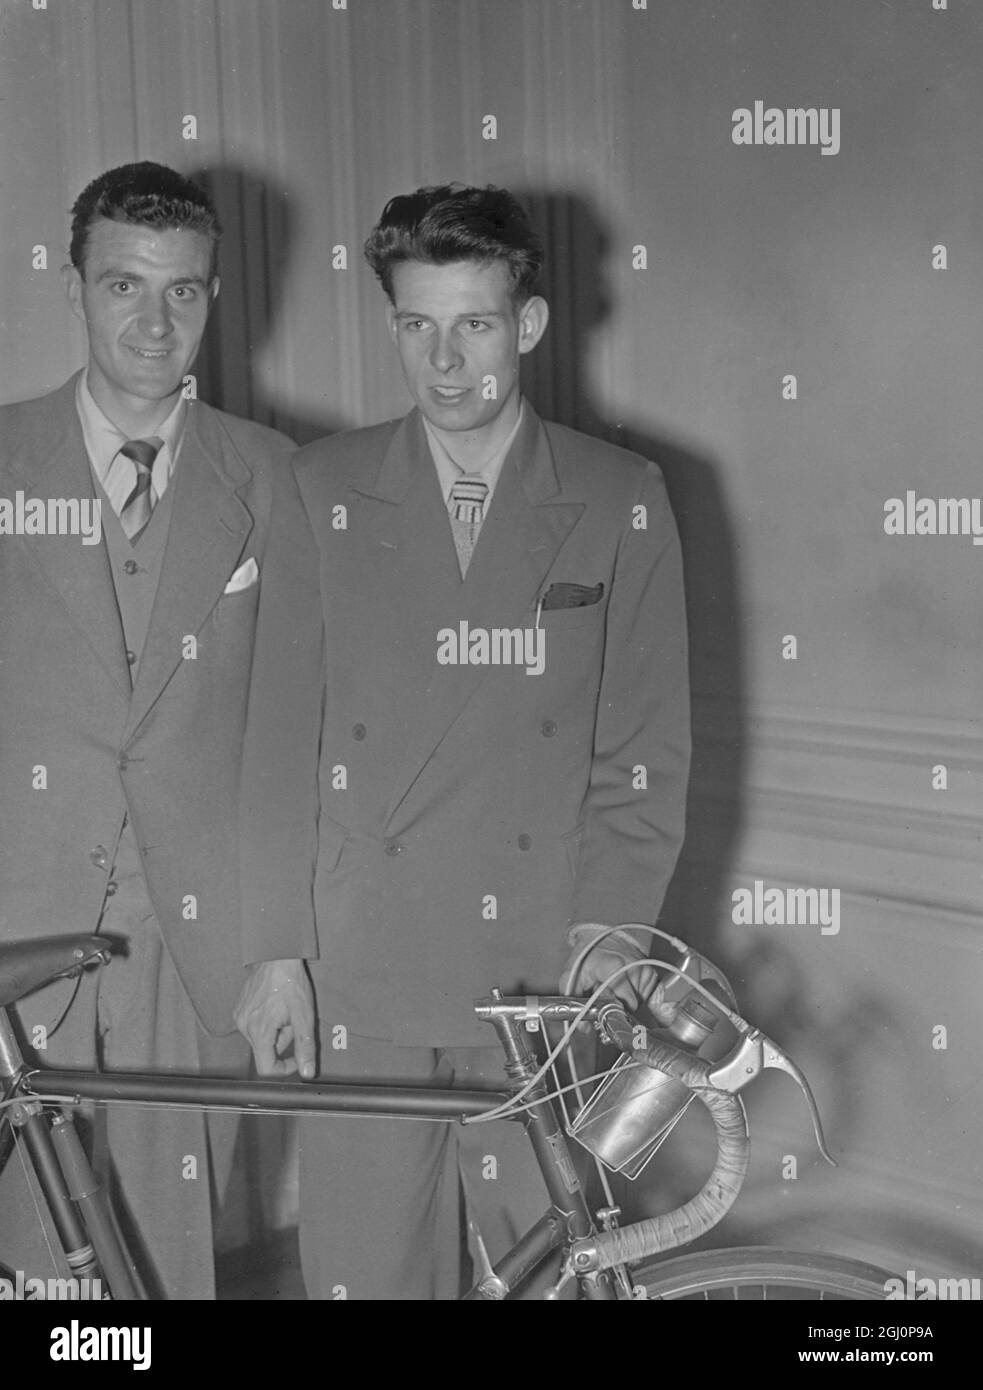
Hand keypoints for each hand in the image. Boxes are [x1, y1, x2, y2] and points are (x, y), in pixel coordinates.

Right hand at [235, 958, 315, 1078]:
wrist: (276, 956)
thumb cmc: (291, 983)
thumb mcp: (304, 1017)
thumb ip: (305, 1047)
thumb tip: (307, 1072)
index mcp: (259, 1032)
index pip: (266, 1068)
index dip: (284, 1068)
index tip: (296, 1058)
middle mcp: (244, 1027)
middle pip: (265, 1051)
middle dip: (283, 1040)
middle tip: (294, 1020)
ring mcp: (239, 1017)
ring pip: (261, 1038)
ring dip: (275, 1030)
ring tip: (285, 1009)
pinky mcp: (238, 1009)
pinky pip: (254, 1025)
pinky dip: (267, 1021)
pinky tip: (275, 1004)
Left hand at [559, 944, 659, 1013]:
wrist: (600, 935)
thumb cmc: (585, 956)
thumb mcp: (571, 976)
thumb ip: (573, 1002)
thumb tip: (584, 1027)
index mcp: (613, 967)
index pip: (624, 1003)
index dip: (614, 1013)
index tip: (606, 1016)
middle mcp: (632, 967)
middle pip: (632, 1005)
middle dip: (620, 1008)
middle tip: (607, 1001)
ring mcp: (643, 969)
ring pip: (640, 1002)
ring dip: (627, 1001)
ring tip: (614, 989)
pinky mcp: (650, 970)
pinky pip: (645, 994)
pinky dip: (635, 995)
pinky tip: (624, 985)